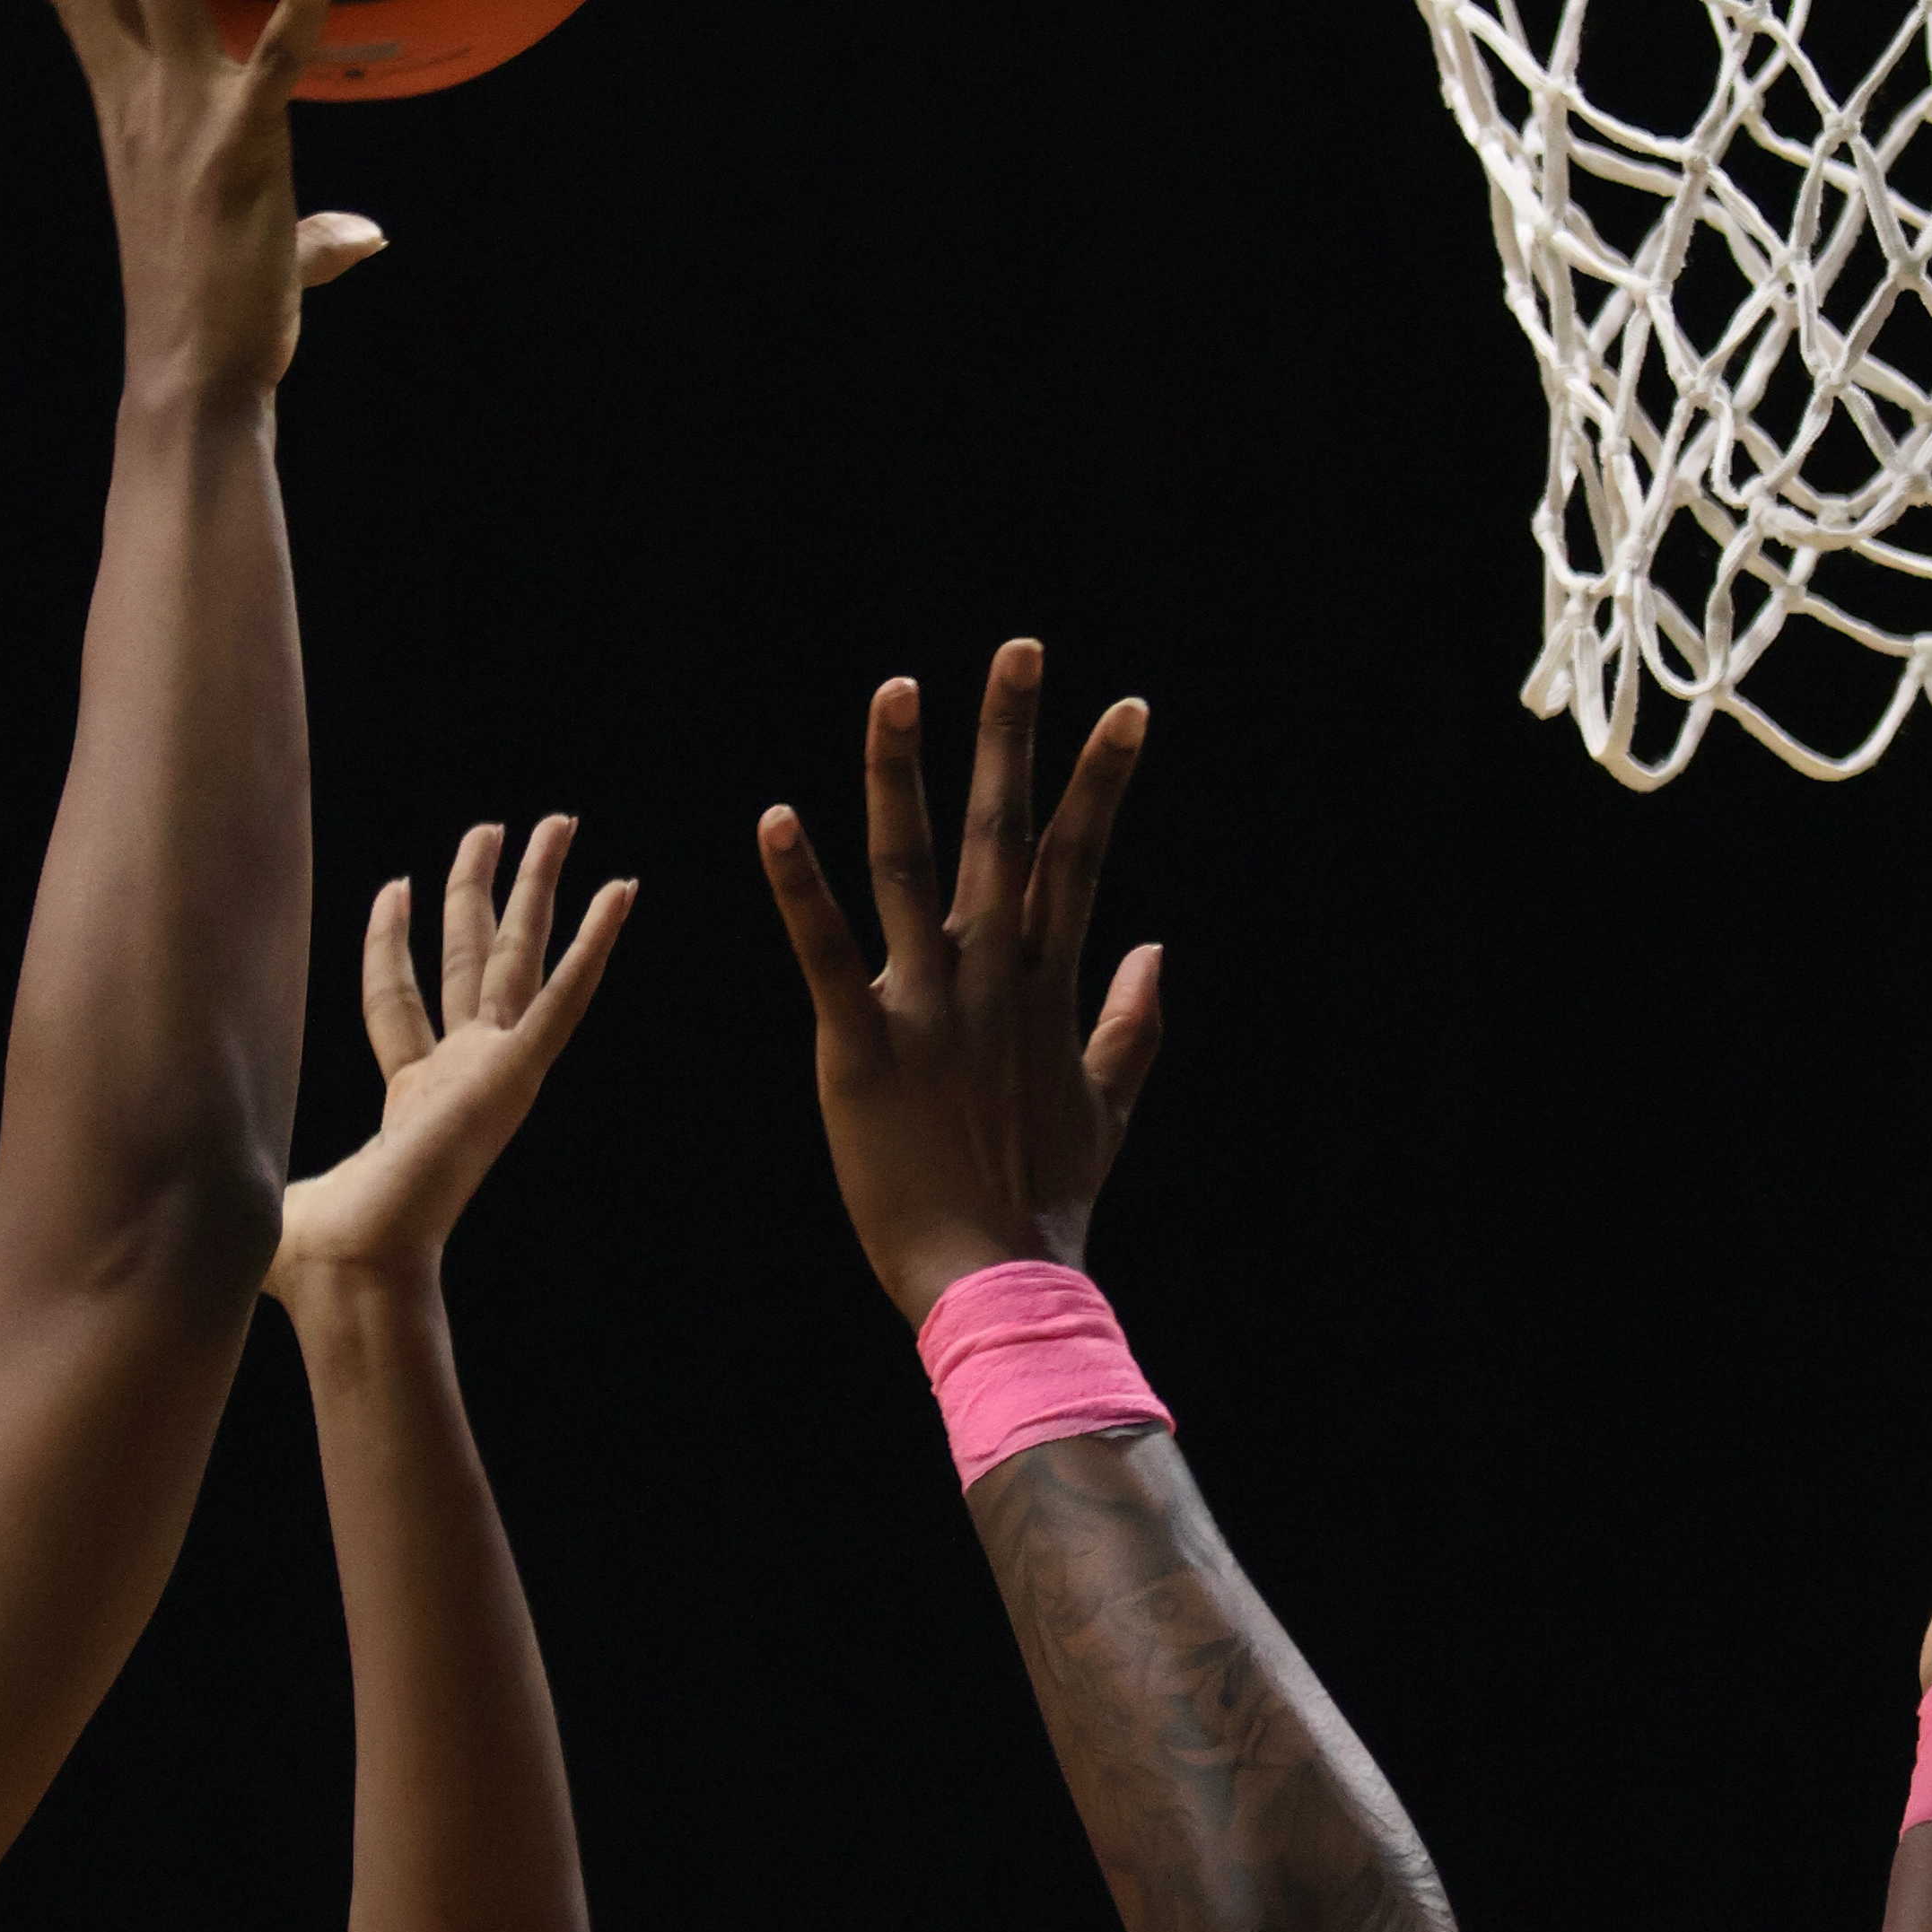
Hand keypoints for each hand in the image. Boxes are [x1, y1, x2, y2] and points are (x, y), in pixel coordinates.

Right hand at [0, 0, 383, 398]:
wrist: (200, 380)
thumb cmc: (223, 321)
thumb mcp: (263, 248)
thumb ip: (316, 230)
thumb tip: (367, 234)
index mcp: (127, 105)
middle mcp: (143, 95)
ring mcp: (188, 112)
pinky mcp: (246, 145)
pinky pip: (283, 57)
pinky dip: (305, 0)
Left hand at [268, 819, 634, 1326]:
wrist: (350, 1268)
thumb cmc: (305, 1252)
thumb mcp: (259, 1186)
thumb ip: (224, 1165)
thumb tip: (145, 1177)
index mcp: (410, 1102)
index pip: (398, 1000)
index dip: (392, 939)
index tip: (395, 885)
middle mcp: (459, 1079)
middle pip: (473, 961)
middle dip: (484, 890)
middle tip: (497, 828)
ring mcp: (492, 1074)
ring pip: (518, 957)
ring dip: (539, 887)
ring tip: (557, 821)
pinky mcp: (516, 1076)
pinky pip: (562, 996)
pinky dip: (594, 944)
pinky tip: (620, 890)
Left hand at [758, 642, 1159, 1323]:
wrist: (997, 1283)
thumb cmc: (1047, 1202)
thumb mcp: (1109, 1105)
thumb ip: (1130, 1021)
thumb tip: (1157, 946)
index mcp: (1046, 987)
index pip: (1079, 857)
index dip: (1101, 779)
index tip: (1126, 707)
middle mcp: (992, 978)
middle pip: (1008, 834)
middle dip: (1013, 737)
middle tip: (1018, 649)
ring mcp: (928, 1007)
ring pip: (913, 867)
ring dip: (901, 773)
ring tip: (896, 688)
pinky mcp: (859, 1046)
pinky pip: (824, 950)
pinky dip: (798, 884)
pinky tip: (774, 817)